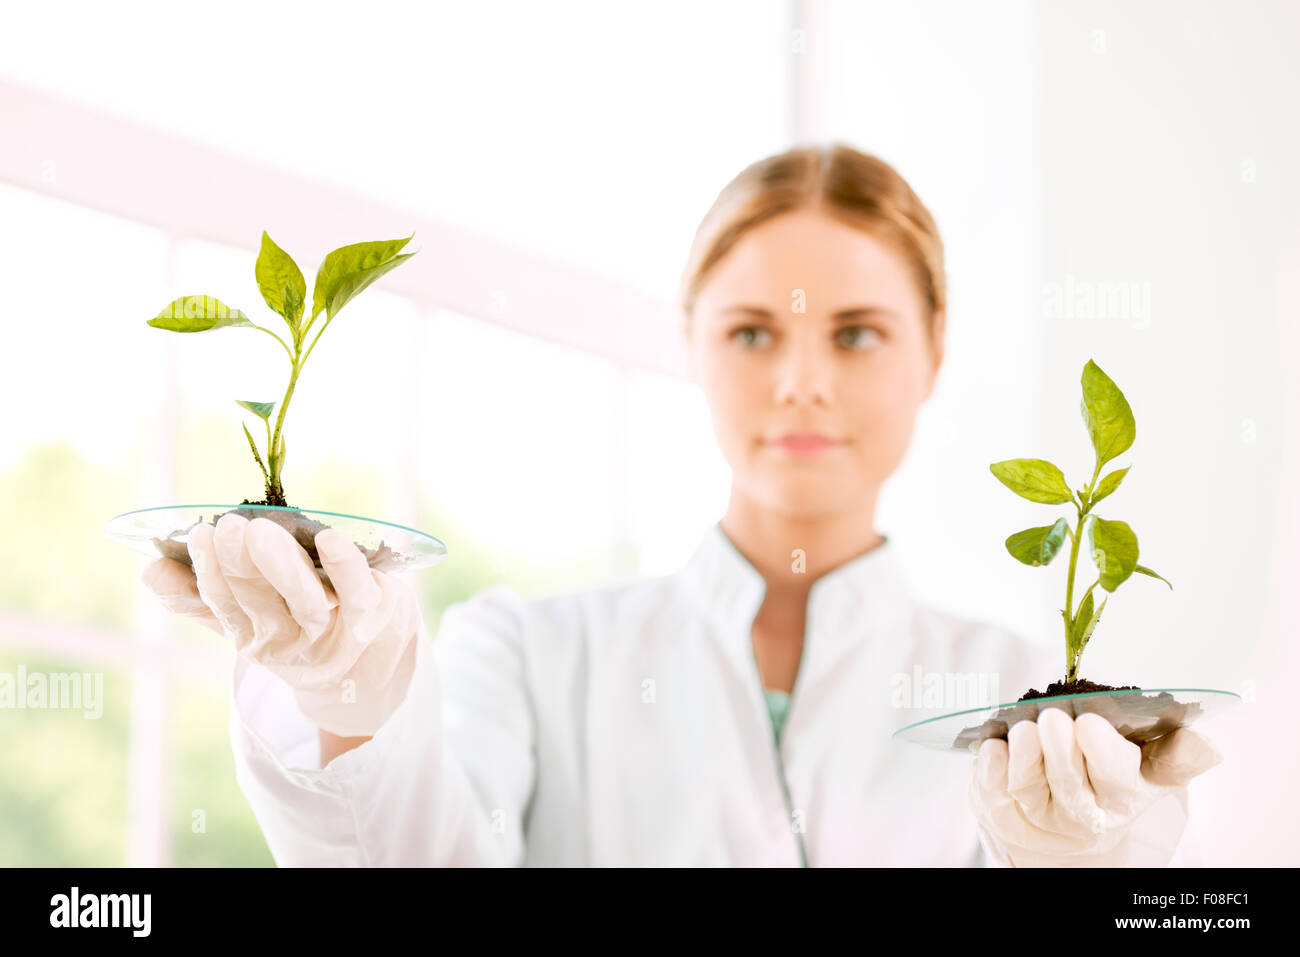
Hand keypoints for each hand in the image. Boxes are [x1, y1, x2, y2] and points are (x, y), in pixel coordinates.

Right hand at [140, 512, 421, 736]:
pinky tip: (329, 539)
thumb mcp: (245, 614)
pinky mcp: (370, 613)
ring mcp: (332, 630)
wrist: (367, 660)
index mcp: (253, 637)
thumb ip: (198, 596)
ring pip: (303, 600)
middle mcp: (290, 639)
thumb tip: (149, 569)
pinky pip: (357, 592)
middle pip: (262, 602)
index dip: (210, 573)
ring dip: (281, 567)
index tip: (197, 535)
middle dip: (242, 566)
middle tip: (229, 528)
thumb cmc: (297, 619)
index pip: (225, 607)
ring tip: (261, 532)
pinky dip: (343, 567)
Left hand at [969, 708, 1221, 866]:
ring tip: (1023, 728)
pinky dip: (990, 769)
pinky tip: (992, 746)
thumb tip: (1203, 743)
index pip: (1117, 780)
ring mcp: (1042, 815)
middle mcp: (1084, 813)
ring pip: (1030, 791)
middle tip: (1052, 718)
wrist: (1072, 813)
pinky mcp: (1006, 810)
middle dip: (1059, 750)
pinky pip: (994, 794)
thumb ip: (1178, 753)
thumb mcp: (1153, 765)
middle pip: (1070, 788)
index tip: (1088, 721)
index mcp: (1125, 796)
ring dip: (1025, 757)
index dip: (1101, 753)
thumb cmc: (1112, 773)